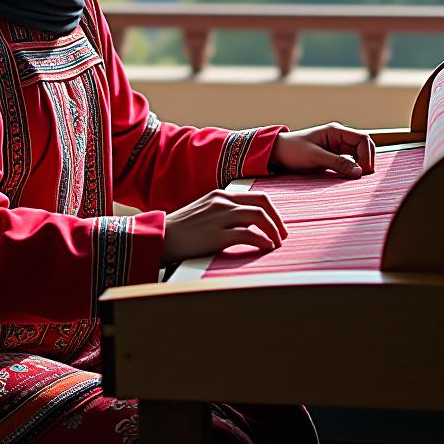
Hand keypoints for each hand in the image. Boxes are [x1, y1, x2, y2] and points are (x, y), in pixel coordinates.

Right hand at [161, 189, 287, 263]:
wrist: (159, 237)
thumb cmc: (181, 230)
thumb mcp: (203, 212)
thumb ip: (222, 212)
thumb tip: (244, 223)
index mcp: (220, 195)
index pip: (256, 196)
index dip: (272, 210)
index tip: (277, 224)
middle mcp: (222, 202)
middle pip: (262, 203)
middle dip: (278, 219)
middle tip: (283, 234)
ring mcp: (220, 217)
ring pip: (258, 217)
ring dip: (273, 231)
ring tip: (276, 243)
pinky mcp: (217, 235)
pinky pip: (248, 235)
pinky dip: (262, 241)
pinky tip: (266, 248)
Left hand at [268, 122, 376, 176]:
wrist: (276, 153)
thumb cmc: (292, 150)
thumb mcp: (314, 157)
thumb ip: (337, 163)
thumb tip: (360, 172)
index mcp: (336, 131)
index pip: (362, 139)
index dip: (367, 155)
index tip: (364, 171)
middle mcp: (339, 137)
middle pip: (364, 147)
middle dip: (367, 160)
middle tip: (363, 176)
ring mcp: (337, 147)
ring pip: (359, 155)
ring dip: (362, 165)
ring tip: (358, 178)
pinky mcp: (333, 156)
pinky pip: (350, 161)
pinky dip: (354, 168)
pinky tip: (351, 176)